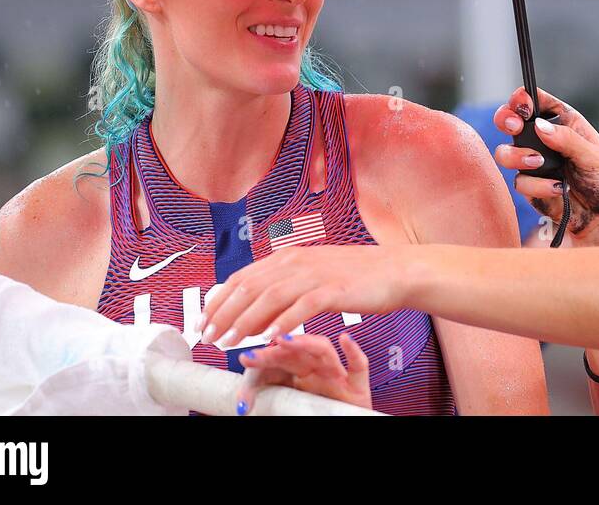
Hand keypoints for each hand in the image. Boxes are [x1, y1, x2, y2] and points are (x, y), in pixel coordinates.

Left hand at [199, 244, 405, 349]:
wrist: (394, 271)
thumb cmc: (355, 277)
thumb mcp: (312, 275)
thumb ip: (282, 288)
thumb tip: (251, 312)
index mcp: (289, 257)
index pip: (242, 277)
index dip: (218, 300)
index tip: (203, 321)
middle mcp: (297, 262)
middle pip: (250, 286)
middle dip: (224, 313)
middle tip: (207, 336)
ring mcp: (316, 275)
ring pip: (270, 296)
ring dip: (246, 320)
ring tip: (229, 340)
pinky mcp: (335, 290)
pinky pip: (303, 306)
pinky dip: (283, 321)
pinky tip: (269, 336)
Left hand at [235, 332, 370, 414]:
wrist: (344, 425)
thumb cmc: (314, 416)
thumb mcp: (284, 411)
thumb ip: (267, 405)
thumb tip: (241, 408)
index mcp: (296, 378)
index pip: (276, 363)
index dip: (262, 361)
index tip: (246, 359)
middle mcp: (315, 372)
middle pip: (294, 353)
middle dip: (275, 351)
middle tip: (257, 353)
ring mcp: (337, 377)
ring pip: (323, 350)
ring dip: (305, 342)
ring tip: (285, 340)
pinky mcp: (358, 387)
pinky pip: (359, 366)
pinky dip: (354, 351)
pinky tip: (345, 339)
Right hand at [494, 86, 598, 246]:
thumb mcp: (594, 157)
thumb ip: (567, 140)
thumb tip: (540, 126)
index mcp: (565, 124)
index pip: (539, 101)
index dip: (526, 98)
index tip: (523, 105)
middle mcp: (546, 140)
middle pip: (512, 120)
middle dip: (506, 119)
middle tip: (514, 126)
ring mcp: (535, 163)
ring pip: (506, 152)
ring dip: (516, 155)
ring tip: (537, 163)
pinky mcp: (531, 186)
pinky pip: (520, 181)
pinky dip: (536, 186)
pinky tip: (557, 190)